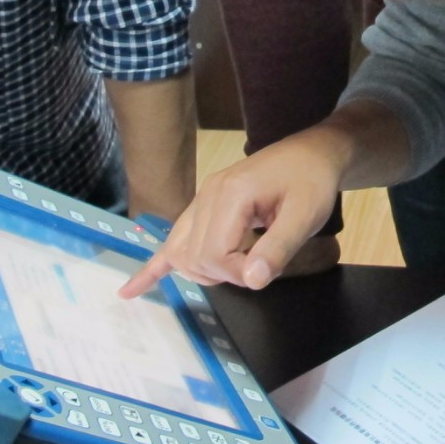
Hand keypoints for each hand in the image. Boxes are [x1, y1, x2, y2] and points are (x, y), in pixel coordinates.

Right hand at [119, 133, 345, 295]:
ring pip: (180, 252)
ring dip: (203, 270)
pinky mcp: (204, 205)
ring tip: (237, 266)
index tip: (264, 271)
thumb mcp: (306, 215)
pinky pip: (172, 238)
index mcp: (230, 193)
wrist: (314, 152)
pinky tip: (131, 291)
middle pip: (193, 255)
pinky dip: (154, 267)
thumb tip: (252, 281)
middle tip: (260, 266)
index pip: (213, 252)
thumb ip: (278, 248)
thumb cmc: (313, 181)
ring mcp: (201, 199)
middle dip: (223, 273)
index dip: (235, 273)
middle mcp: (207, 194)